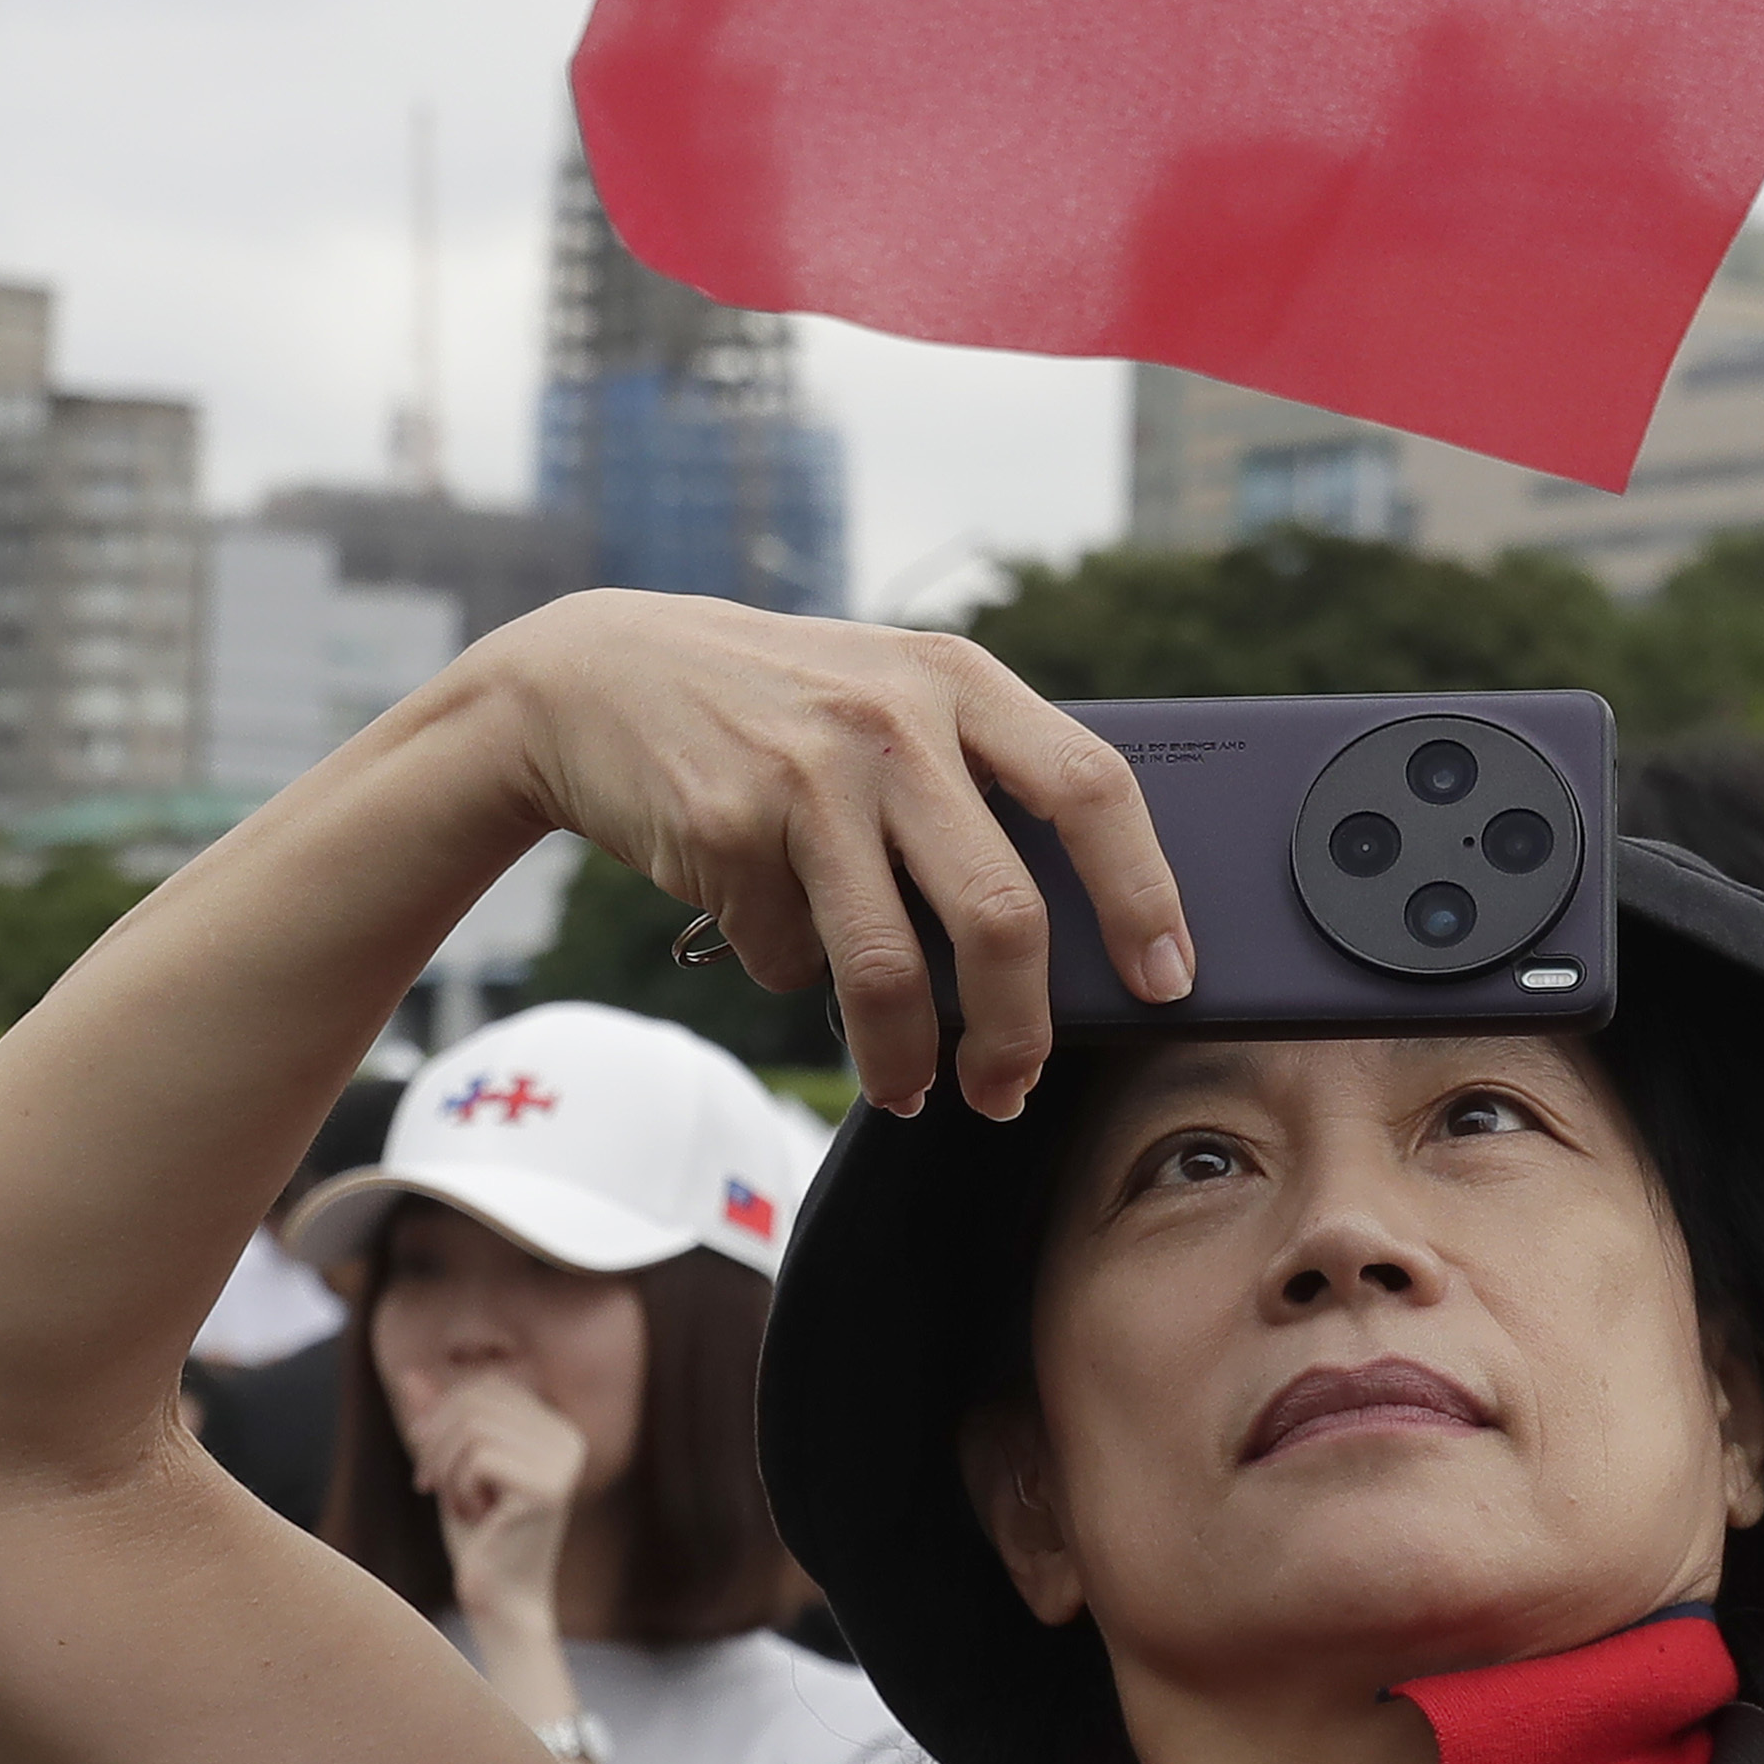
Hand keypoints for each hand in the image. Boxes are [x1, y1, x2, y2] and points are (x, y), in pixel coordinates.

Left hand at [399, 1373, 590, 1639]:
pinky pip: (478, 1457)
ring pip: (473, 1426)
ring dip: (445, 1466)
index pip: (488, 1385)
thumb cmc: (478, 1538)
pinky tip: (473, 1516)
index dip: (444, 1414)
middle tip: (427, 1483)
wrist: (499, 1603)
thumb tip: (410, 1374)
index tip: (428, 1465)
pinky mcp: (547, 1487)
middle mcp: (567, 1438)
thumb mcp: (452, 1467)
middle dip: (436, 1439)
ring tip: (454, 1502)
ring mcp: (562, 1462)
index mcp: (555, 1428)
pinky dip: (458, 1487)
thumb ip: (439, 1420)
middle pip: (477, 1399)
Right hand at [462, 594, 1191, 1119]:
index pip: (1091, 787)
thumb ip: (975, 778)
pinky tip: (765, 925)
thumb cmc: (778, 705)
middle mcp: (891, 718)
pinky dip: (787, 970)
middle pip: (1003, 910)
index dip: (1143, 894)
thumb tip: (1070, 936)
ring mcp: (805, 776)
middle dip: (1020, 1029)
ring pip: (891, 967)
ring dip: (906, 1059)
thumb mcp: (890, 694)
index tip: (1167, 980)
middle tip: (1011, 1084)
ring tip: (908, 1089)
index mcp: (956, 677)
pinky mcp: (725, 831)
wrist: (596, 674)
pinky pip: (787, 958)